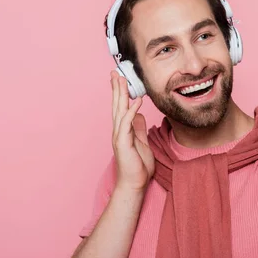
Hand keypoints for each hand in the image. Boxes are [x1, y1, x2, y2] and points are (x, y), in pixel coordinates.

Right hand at [110, 71, 154, 190]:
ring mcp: (119, 136)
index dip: (120, 92)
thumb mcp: (142, 141)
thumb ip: (139, 127)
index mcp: (123, 130)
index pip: (120, 107)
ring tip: (122, 80)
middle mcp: (119, 131)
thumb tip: (140, 114)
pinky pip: (127, 124)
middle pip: (117, 105)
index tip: (120, 78)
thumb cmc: (138, 165)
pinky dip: (132, 112)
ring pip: (120, 111)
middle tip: (115, 73)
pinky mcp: (123, 143)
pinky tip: (137, 102)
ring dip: (121, 95)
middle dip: (116, 88)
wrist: (135, 183)